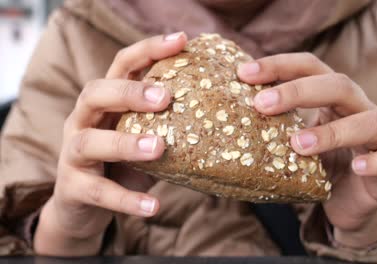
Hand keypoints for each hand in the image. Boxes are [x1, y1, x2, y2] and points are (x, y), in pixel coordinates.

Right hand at [34, 32, 186, 255]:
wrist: (84, 207)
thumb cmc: (122, 166)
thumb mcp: (145, 138)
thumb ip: (169, 125)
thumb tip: (221, 114)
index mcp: (106, 102)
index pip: (123, 65)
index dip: (149, 50)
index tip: (182, 40)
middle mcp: (84, 120)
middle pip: (96, 92)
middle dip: (130, 92)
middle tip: (165, 98)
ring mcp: (73, 153)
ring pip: (91, 141)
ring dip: (126, 143)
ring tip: (158, 148)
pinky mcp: (72, 188)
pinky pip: (98, 192)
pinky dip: (126, 199)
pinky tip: (153, 206)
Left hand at [237, 53, 376, 247]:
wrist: (351, 203)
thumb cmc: (319, 167)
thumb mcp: (292, 144)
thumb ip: (271, 130)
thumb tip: (220, 123)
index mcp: (333, 98)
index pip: (310, 67)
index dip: (279, 66)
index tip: (243, 73)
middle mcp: (359, 108)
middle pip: (338, 85)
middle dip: (298, 91)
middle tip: (261, 104)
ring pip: (369, 121)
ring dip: (332, 131)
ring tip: (297, 144)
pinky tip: (356, 167)